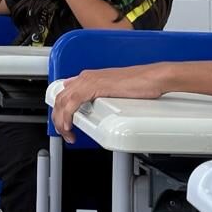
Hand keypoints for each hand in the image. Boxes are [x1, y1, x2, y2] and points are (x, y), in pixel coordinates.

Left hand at [51, 65, 167, 141]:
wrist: (153, 78)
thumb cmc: (141, 84)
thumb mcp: (115, 92)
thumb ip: (103, 97)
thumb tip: (94, 105)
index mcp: (89, 78)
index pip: (65, 94)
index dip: (60, 111)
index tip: (64, 124)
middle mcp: (86, 77)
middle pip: (60, 99)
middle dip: (58, 119)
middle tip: (65, 134)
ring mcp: (89, 81)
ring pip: (62, 102)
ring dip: (61, 121)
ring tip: (67, 134)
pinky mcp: (94, 86)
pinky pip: (72, 103)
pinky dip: (67, 116)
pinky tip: (69, 126)